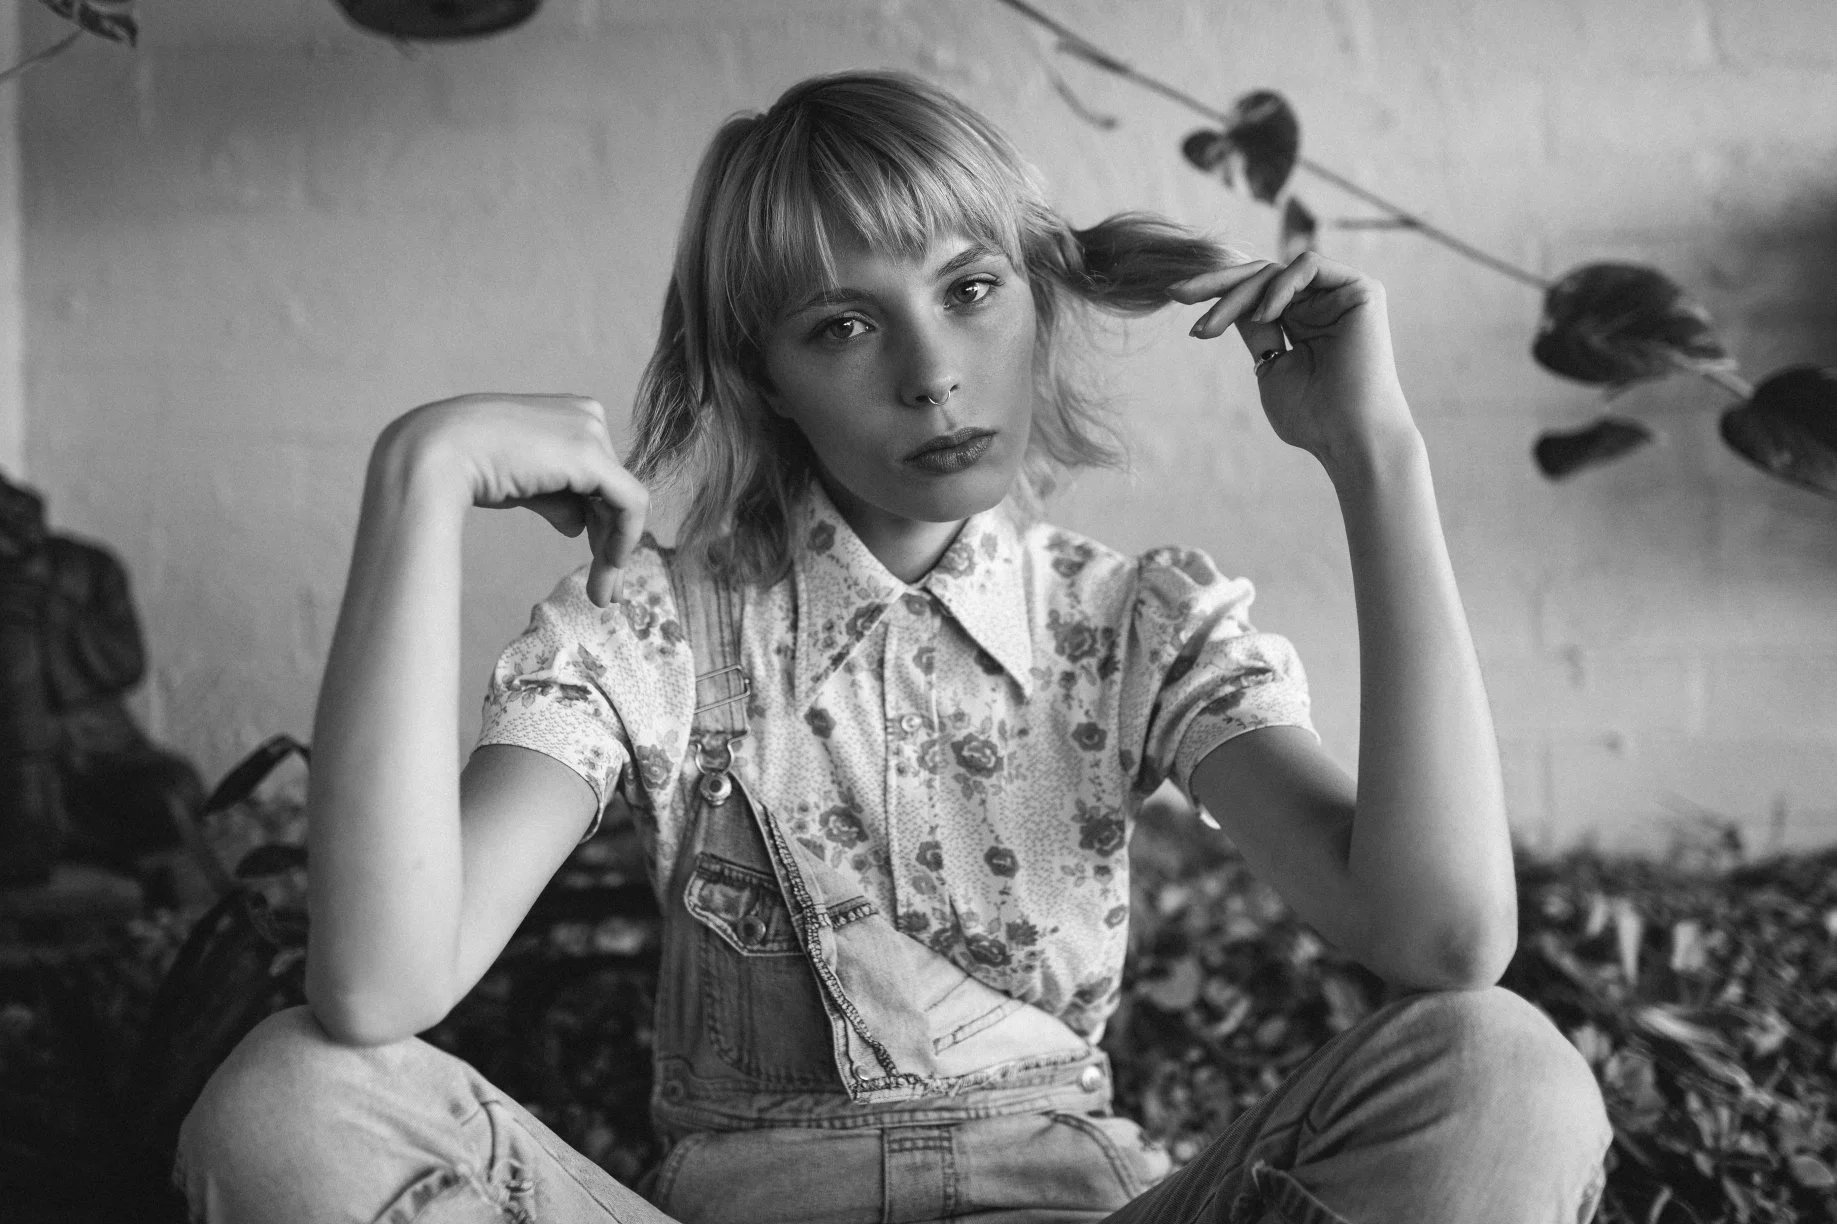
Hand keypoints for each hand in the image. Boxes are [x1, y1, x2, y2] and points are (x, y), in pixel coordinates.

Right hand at [380, 393, 648, 605]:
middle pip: (611, 491)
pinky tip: (611, 568)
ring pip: (623, 501)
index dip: (601, 524)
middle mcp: (586, 416)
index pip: (598, 478)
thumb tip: (578, 524)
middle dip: (611, 544)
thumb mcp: (522, 483)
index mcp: (568, 415)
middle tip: (606, 592)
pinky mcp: (592, 455)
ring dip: (615, 553)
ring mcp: (590, 432)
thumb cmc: (465, 465)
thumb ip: (554, 498)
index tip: (600, 567)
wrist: (434, 455)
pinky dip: (625, 539)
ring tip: (603, 594)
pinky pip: (629, 503)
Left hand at [1170, 253, 1419, 476]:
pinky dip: (1280, 286)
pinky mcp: (1361, 290)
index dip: (1216, 294)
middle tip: (1177, 293)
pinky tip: (1266, 315)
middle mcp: (1322, 303)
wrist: (1351, 437)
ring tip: (1211, 328)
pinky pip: (1309, 265)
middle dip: (1216, 283)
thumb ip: (1256, 330)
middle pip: (1262, 276)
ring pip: (1276, 271)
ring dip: (1236, 296)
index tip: (1175, 298)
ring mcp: (1341, 295)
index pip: (1255, 294)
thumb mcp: (1271, 368)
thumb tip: (1229, 302)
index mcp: (1303, 322)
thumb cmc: (1313, 418)